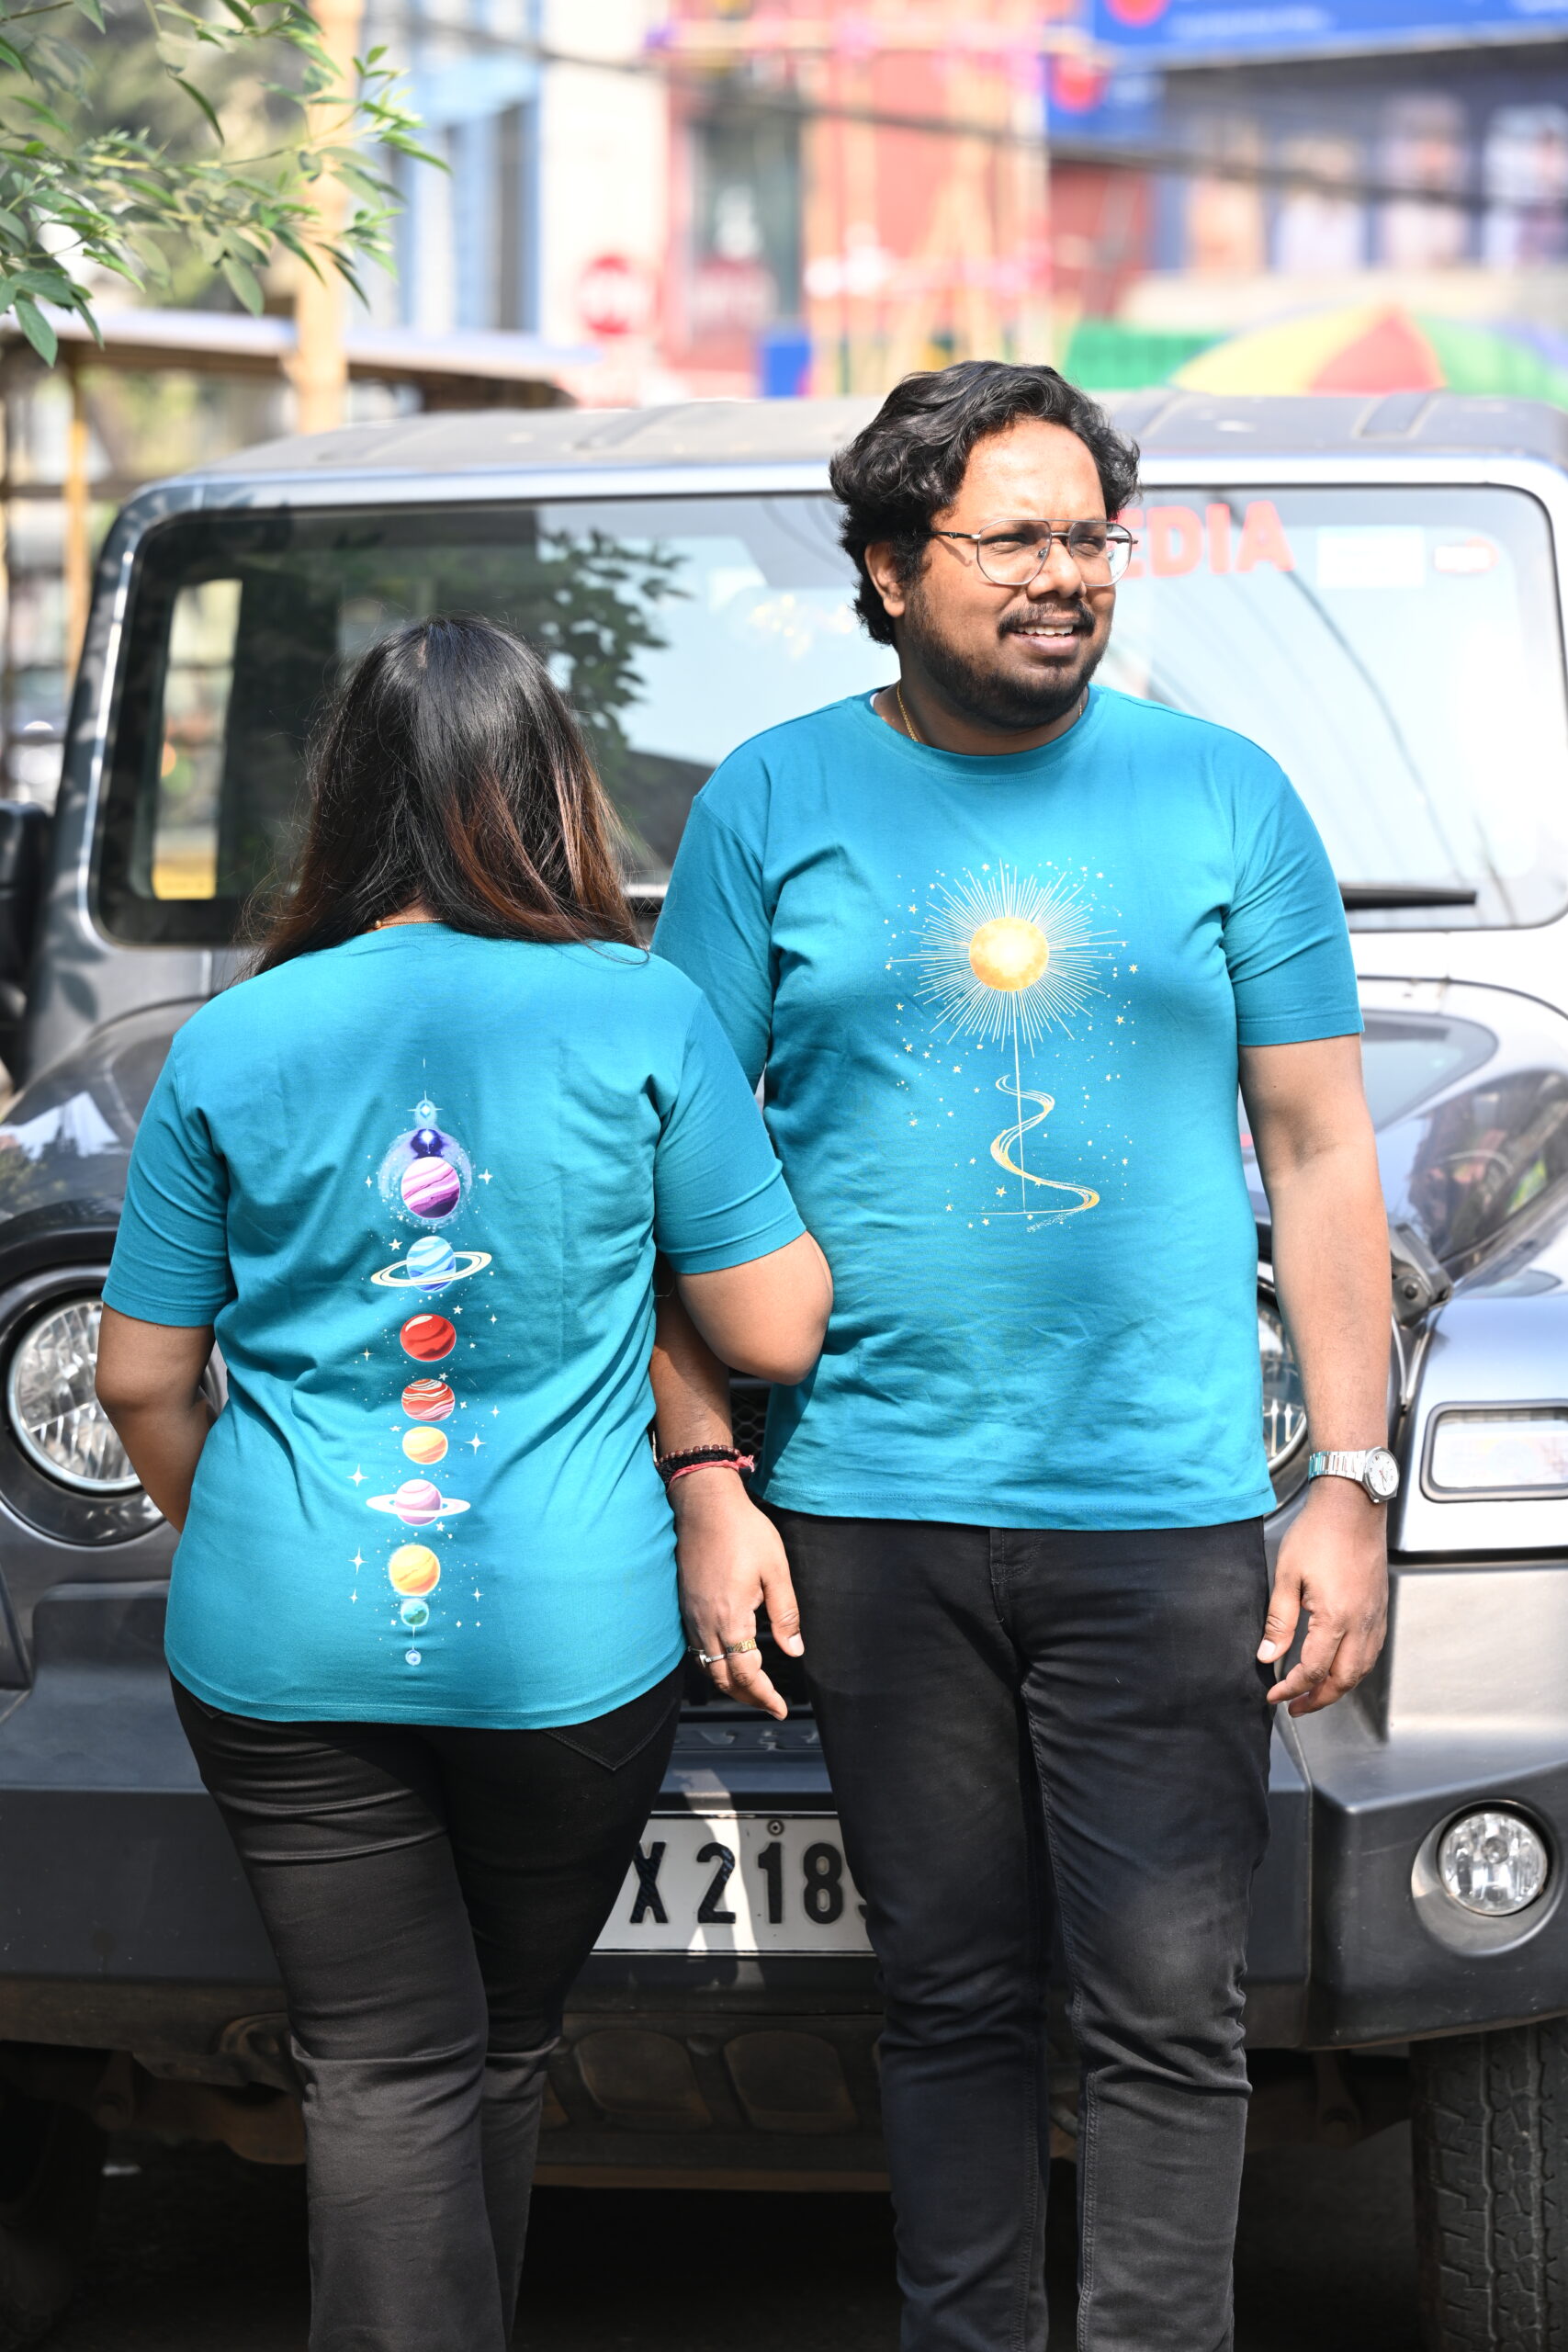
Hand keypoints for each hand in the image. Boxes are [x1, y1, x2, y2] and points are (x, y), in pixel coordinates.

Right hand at [672, 1469, 802, 1721]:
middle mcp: (705, 1623)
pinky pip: (697, 1648)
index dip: (765, 1695)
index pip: (746, 1674)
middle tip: (770, 1704)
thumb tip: (795, 1650)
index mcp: (730, 1618)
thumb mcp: (776, 1570)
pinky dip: (714, 1663)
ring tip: (752, 1688)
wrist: (704, 1504)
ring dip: (729, 1683)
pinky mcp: (685, 1604)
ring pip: (707, 1665)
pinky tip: (728, 1658)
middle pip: (722, 1678)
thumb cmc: (743, 1531)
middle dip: (747, 1696)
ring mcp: (691, 1615)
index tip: (781, 1708)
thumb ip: (785, 1613)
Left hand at [1258, 1478, 1388, 1715]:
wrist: (1352, 1506)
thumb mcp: (1287, 1576)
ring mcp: (1375, 1616)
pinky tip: (1341, 1666)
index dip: (1291, 1689)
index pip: (1312, 1670)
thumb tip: (1268, 1655)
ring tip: (1315, 1693)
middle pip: (1343, 1680)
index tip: (1274, 1695)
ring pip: (1362, 1669)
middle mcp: (1362, 1623)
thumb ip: (1279, 1621)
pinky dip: (1356, 1668)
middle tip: (1295, 1707)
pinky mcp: (1380, 1607)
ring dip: (1339, 1687)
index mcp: (1335, 1618)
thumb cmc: (1319, 1533)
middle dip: (1319, 1700)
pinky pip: (1372, 1651)